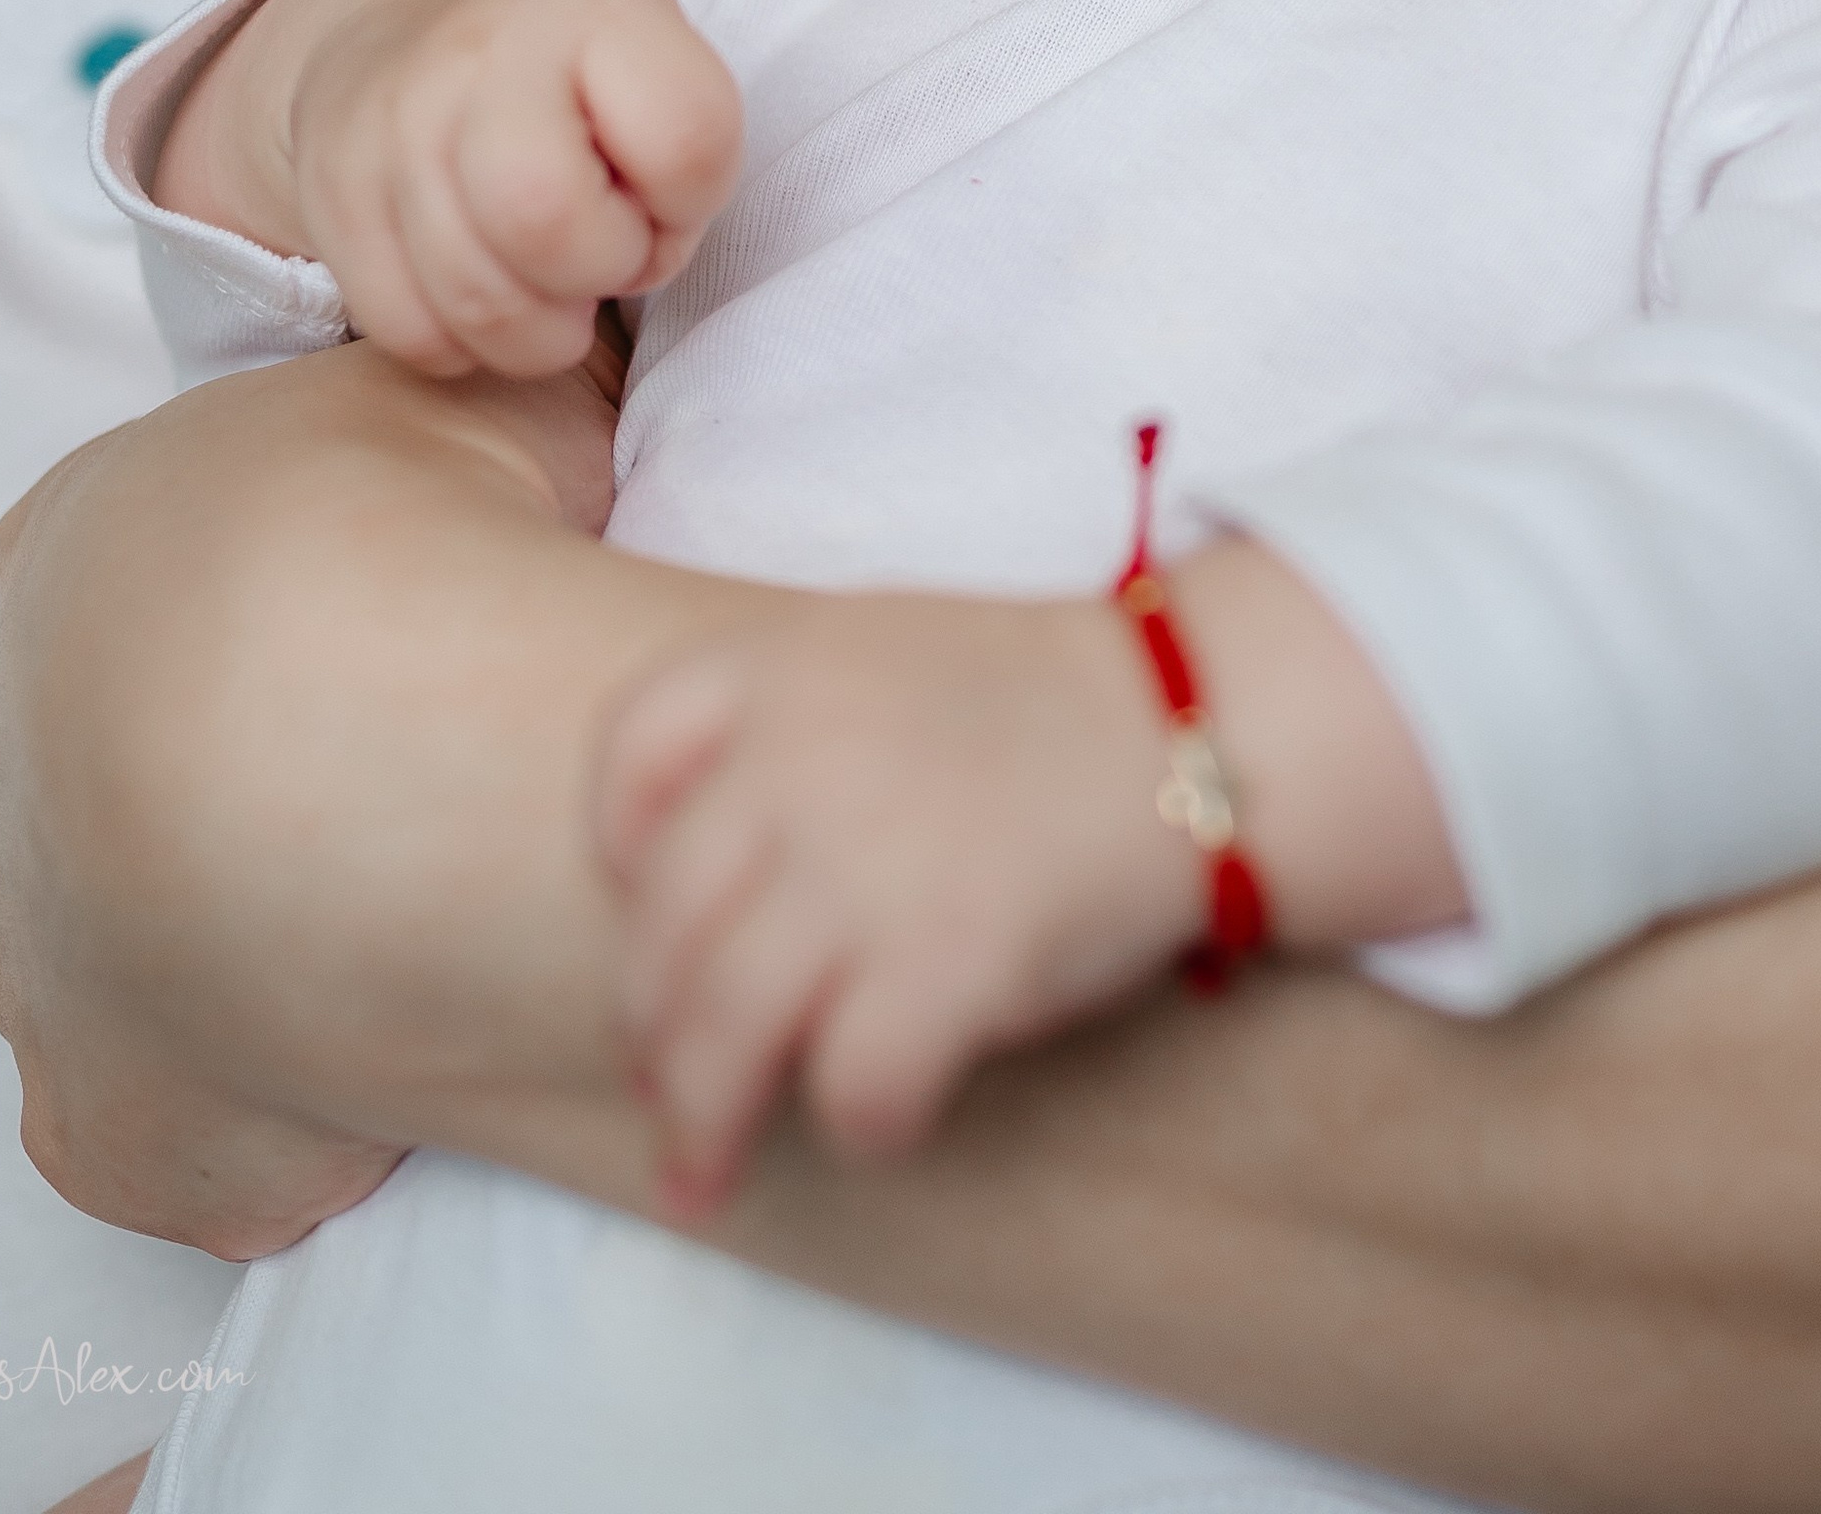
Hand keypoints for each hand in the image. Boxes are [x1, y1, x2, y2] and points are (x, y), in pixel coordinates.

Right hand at [157, 0, 741, 378]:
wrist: (403, 18)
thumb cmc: (569, 70)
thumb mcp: (658, 59)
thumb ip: (688, 148)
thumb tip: (636, 260)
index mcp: (593, 1)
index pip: (685, 142)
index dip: (691, 198)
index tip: (660, 185)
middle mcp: (480, 48)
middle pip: (550, 225)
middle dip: (603, 268)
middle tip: (600, 243)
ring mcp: (390, 122)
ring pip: (481, 304)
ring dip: (540, 325)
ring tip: (546, 272)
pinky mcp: (331, 195)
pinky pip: (413, 334)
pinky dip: (464, 343)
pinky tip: (481, 285)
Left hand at [592, 587, 1205, 1210]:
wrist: (1204, 722)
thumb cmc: (1053, 700)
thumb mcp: (887, 649)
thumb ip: (786, 731)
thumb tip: (700, 890)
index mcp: (778, 666)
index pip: (624, 757)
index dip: (616, 853)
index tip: (639, 911)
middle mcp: (797, 763)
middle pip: (660, 926)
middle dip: (653, 1028)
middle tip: (667, 1085)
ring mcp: (865, 866)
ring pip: (720, 1030)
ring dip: (703, 1119)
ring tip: (702, 1171)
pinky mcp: (948, 962)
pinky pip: (852, 1088)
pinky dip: (858, 1126)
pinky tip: (877, 1127)